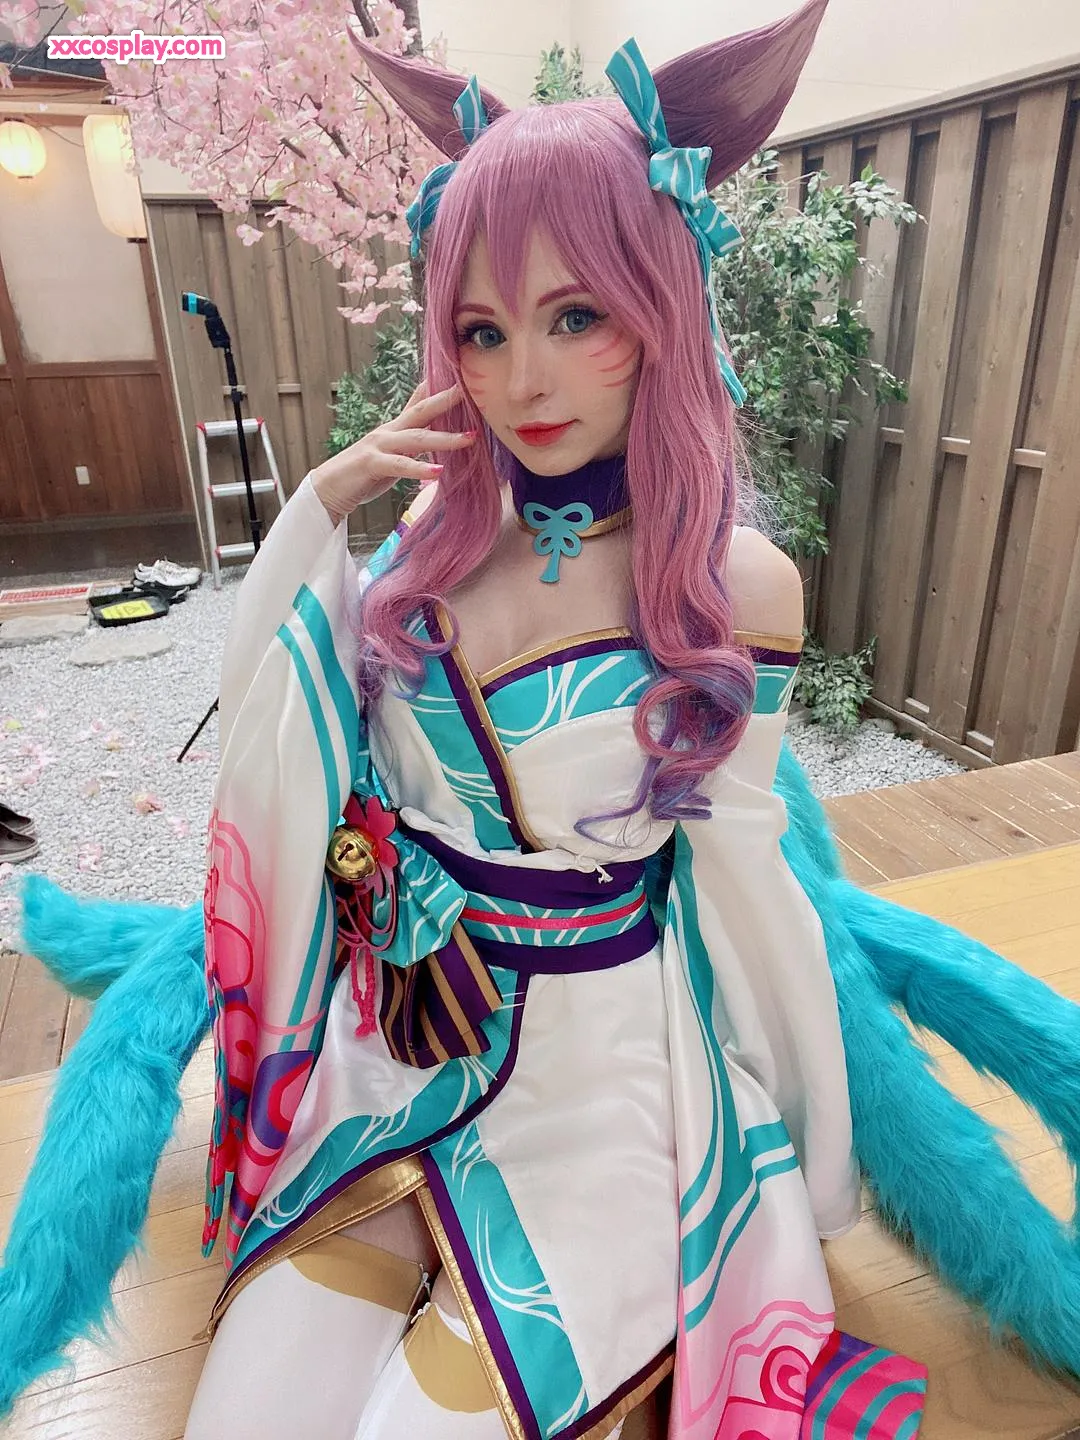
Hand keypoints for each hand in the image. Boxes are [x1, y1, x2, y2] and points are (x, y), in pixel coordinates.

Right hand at [310, 382, 476, 522]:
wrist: (328, 489)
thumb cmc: (363, 474)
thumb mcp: (391, 452)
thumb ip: (408, 438)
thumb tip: (430, 429)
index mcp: (394, 429)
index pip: (419, 403)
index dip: (439, 389)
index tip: (463, 377)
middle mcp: (388, 432)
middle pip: (421, 412)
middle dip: (446, 401)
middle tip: (472, 392)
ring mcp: (378, 446)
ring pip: (416, 438)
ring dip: (444, 439)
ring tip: (469, 438)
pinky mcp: (371, 464)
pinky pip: (399, 465)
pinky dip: (419, 468)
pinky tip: (438, 472)